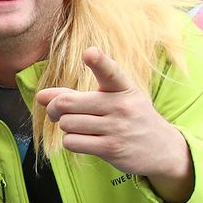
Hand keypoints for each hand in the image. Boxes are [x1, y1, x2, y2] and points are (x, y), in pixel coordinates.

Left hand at [34, 48, 193, 202]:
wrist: (162, 149)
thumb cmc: (130, 118)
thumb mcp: (112, 99)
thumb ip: (76, 95)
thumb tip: (40, 96)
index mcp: (122, 87)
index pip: (110, 71)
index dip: (98, 61)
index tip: (90, 53)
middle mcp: (120, 105)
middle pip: (67, 103)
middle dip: (53, 109)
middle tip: (55, 113)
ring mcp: (116, 128)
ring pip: (67, 124)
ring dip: (66, 127)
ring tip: (79, 128)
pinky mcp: (111, 148)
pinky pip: (72, 142)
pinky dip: (71, 141)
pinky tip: (84, 140)